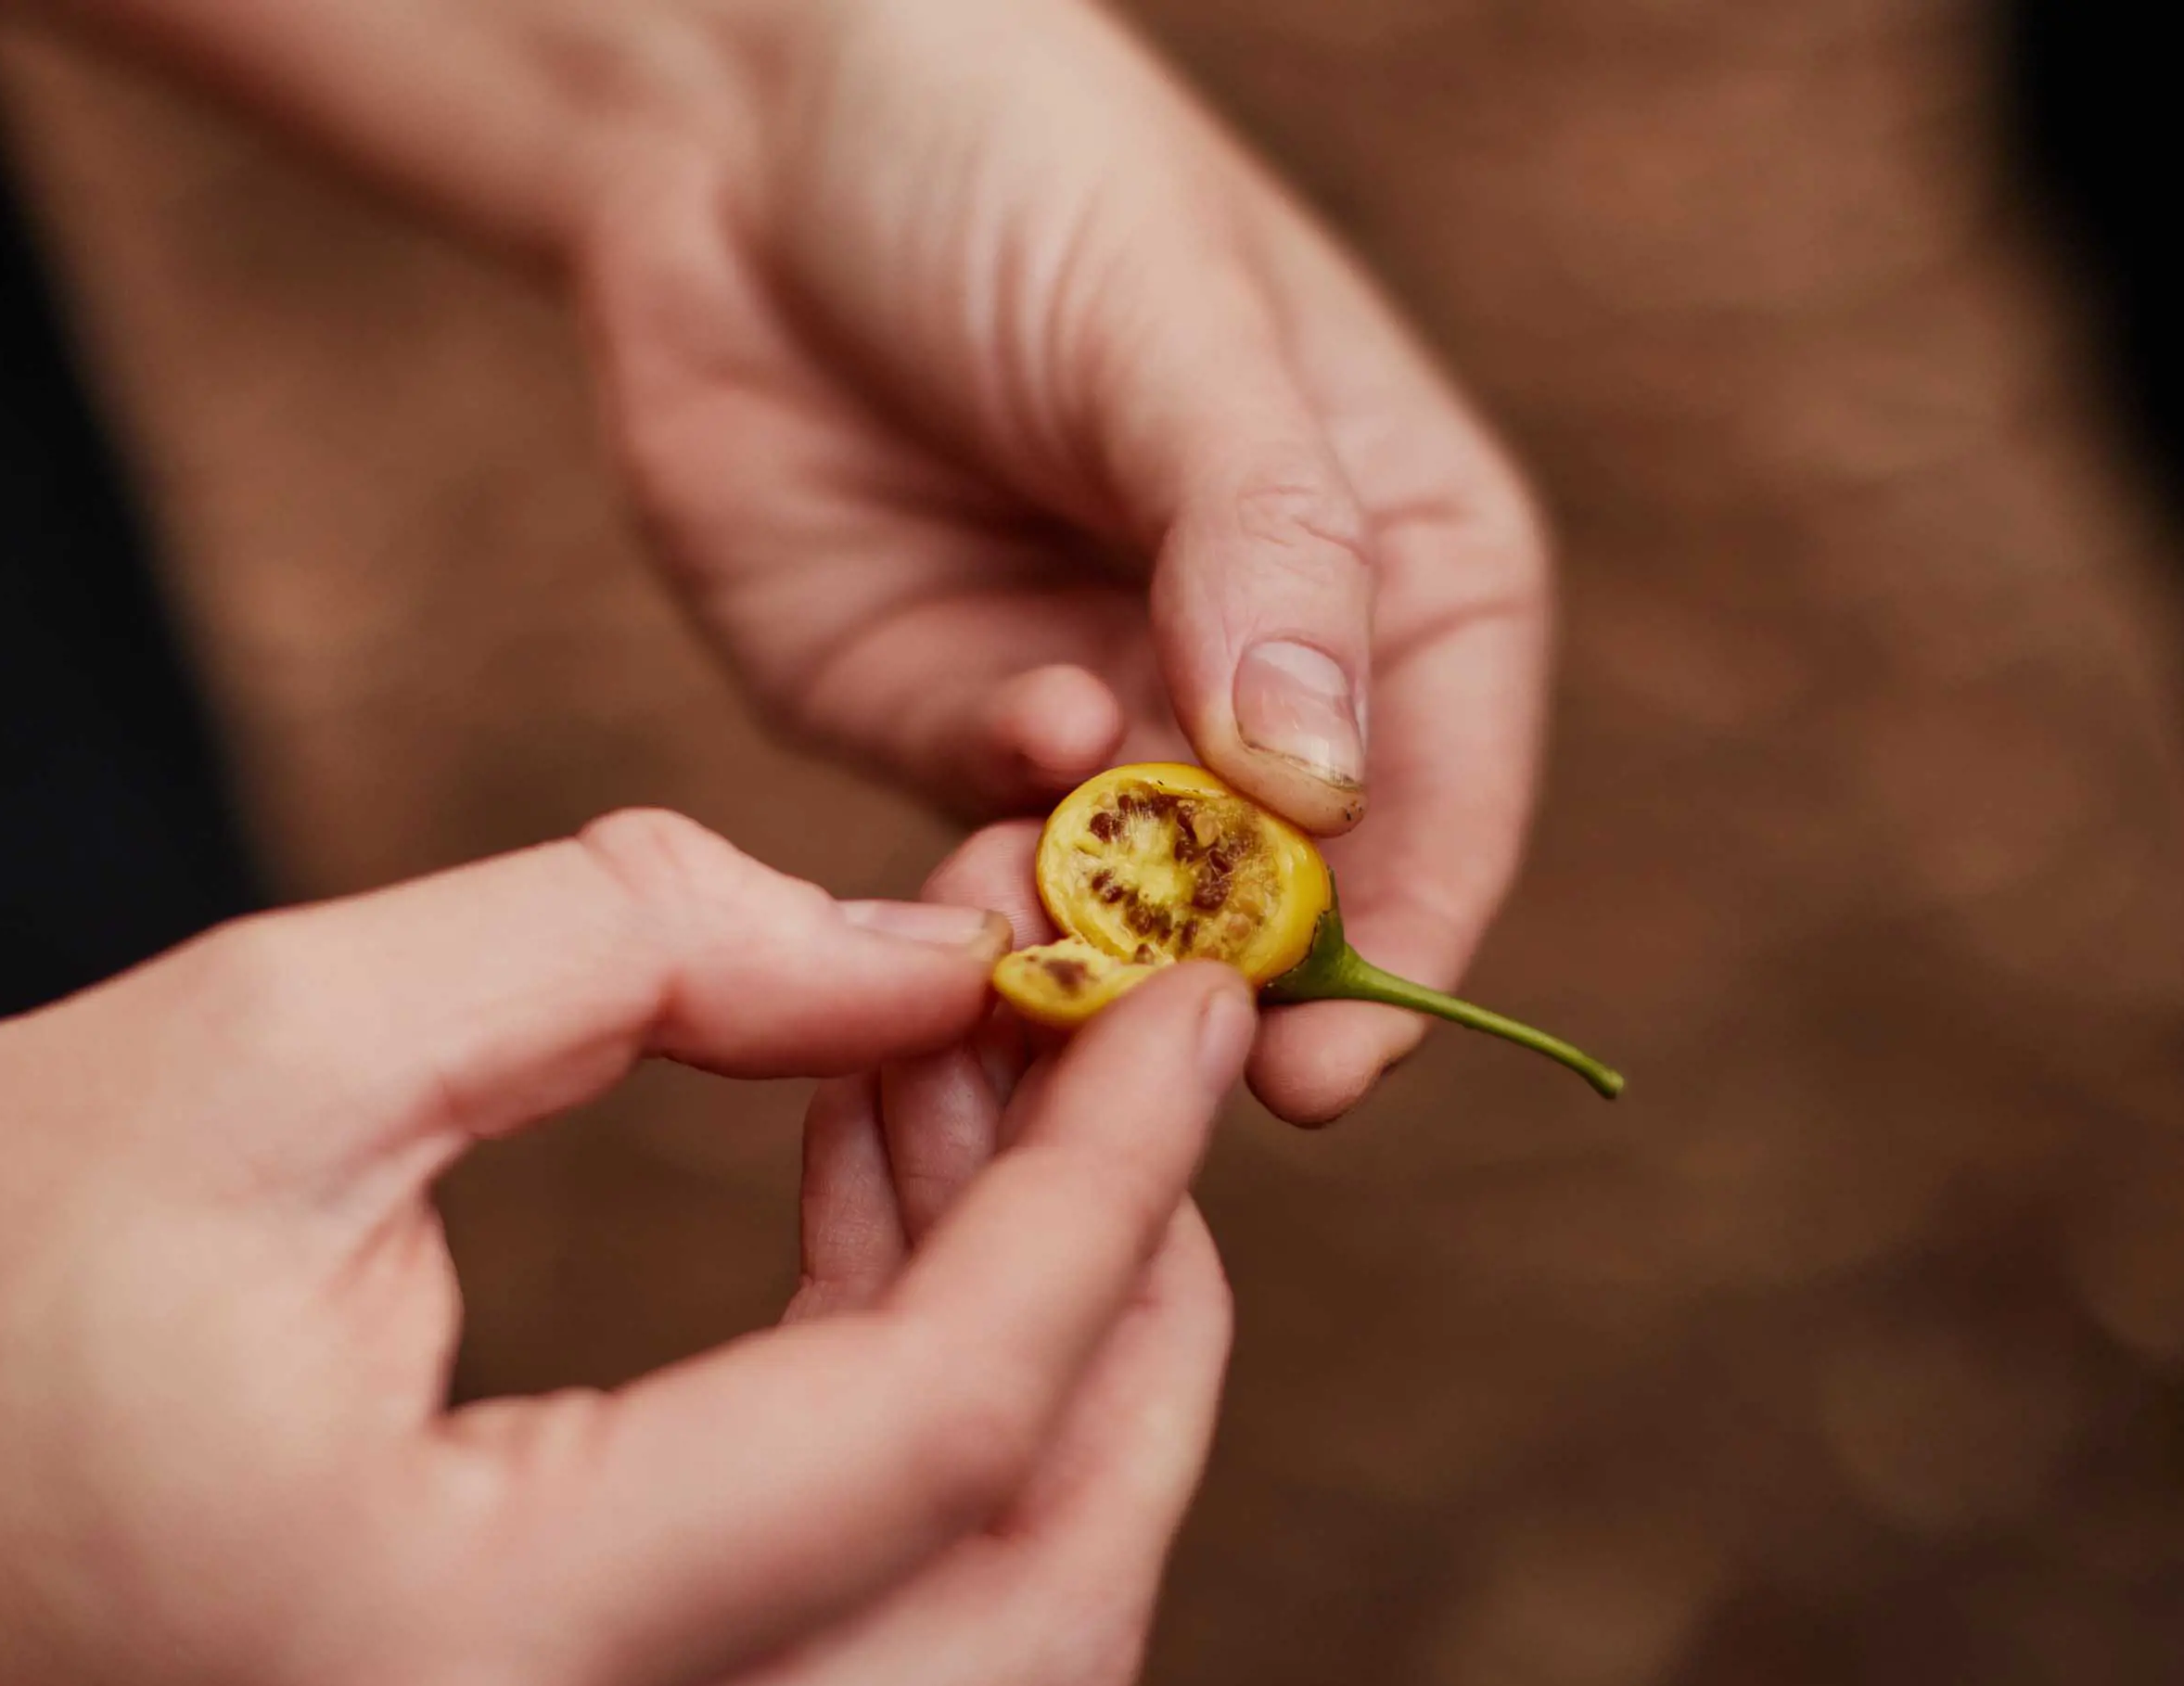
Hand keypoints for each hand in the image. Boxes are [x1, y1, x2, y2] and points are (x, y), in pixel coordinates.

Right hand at [0, 812, 1252, 1685]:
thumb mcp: (266, 1035)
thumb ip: (632, 954)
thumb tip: (921, 956)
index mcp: (455, 1655)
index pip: (936, 1433)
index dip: (1104, 1187)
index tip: (1179, 983)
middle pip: (1029, 1620)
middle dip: (1140, 1318)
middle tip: (1129, 1054)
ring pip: (961, 1648)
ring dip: (1030, 1352)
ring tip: (954, 1067)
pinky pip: (839, 1632)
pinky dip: (908, 1413)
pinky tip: (863, 1185)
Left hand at [574, 0, 1552, 1123]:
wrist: (736, 127)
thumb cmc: (1009, 168)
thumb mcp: (1171, 331)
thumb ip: (1261, 546)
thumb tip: (1322, 788)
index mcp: (1392, 553)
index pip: (1447, 785)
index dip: (1405, 933)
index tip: (1338, 1058)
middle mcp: (1259, 658)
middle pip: (1288, 889)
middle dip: (1228, 978)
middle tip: (1163, 1045)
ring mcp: (1098, 706)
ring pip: (1126, 908)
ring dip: (1090, 945)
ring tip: (1036, 925)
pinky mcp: (938, 732)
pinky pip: (979, 865)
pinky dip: (979, 889)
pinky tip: (967, 840)